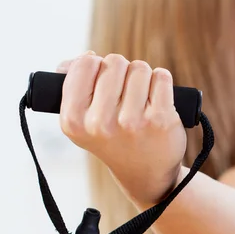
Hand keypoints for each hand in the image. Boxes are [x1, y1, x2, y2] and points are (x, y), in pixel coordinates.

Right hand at [57, 52, 186, 204]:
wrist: (146, 174)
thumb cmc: (114, 139)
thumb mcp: (83, 122)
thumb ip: (72, 87)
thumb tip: (77, 60)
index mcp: (74, 121)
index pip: (84, 64)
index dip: (95, 64)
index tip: (102, 78)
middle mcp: (100, 123)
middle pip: (114, 62)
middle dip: (122, 70)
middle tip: (125, 92)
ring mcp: (132, 122)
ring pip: (139, 68)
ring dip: (143, 76)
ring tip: (141, 98)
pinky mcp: (161, 119)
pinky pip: (162, 77)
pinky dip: (162, 81)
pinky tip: (158, 97)